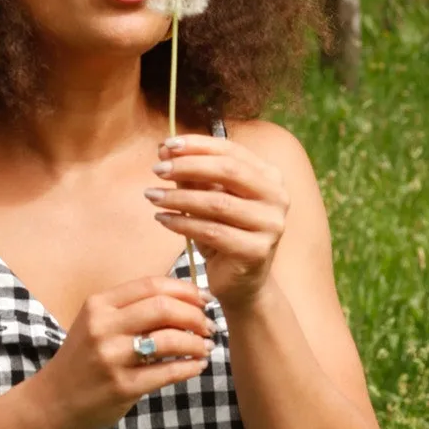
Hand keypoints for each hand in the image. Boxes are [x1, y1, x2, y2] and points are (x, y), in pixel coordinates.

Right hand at [37, 275, 215, 428]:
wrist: (53, 400)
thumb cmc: (83, 359)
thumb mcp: (97, 324)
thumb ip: (131, 310)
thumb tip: (183, 300)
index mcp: (99, 305)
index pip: (151, 285)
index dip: (185, 290)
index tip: (204, 300)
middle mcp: (103, 327)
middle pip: (163, 307)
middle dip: (195, 315)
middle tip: (208, 325)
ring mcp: (112, 358)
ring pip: (168, 339)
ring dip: (196, 342)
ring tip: (205, 347)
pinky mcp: (122, 387)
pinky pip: (167, 373)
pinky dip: (189, 367)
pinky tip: (197, 366)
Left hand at [144, 134, 287, 311]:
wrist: (241, 283)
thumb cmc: (224, 234)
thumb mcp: (208, 199)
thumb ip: (192, 175)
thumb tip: (165, 150)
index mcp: (269, 176)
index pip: (231, 151)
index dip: (198, 145)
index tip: (166, 146)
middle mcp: (277, 197)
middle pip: (229, 171)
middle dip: (188, 167)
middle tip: (157, 170)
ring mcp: (270, 225)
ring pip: (218, 203)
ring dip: (179, 197)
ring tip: (152, 195)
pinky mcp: (257, 251)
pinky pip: (212, 232)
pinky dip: (183, 223)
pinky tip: (162, 219)